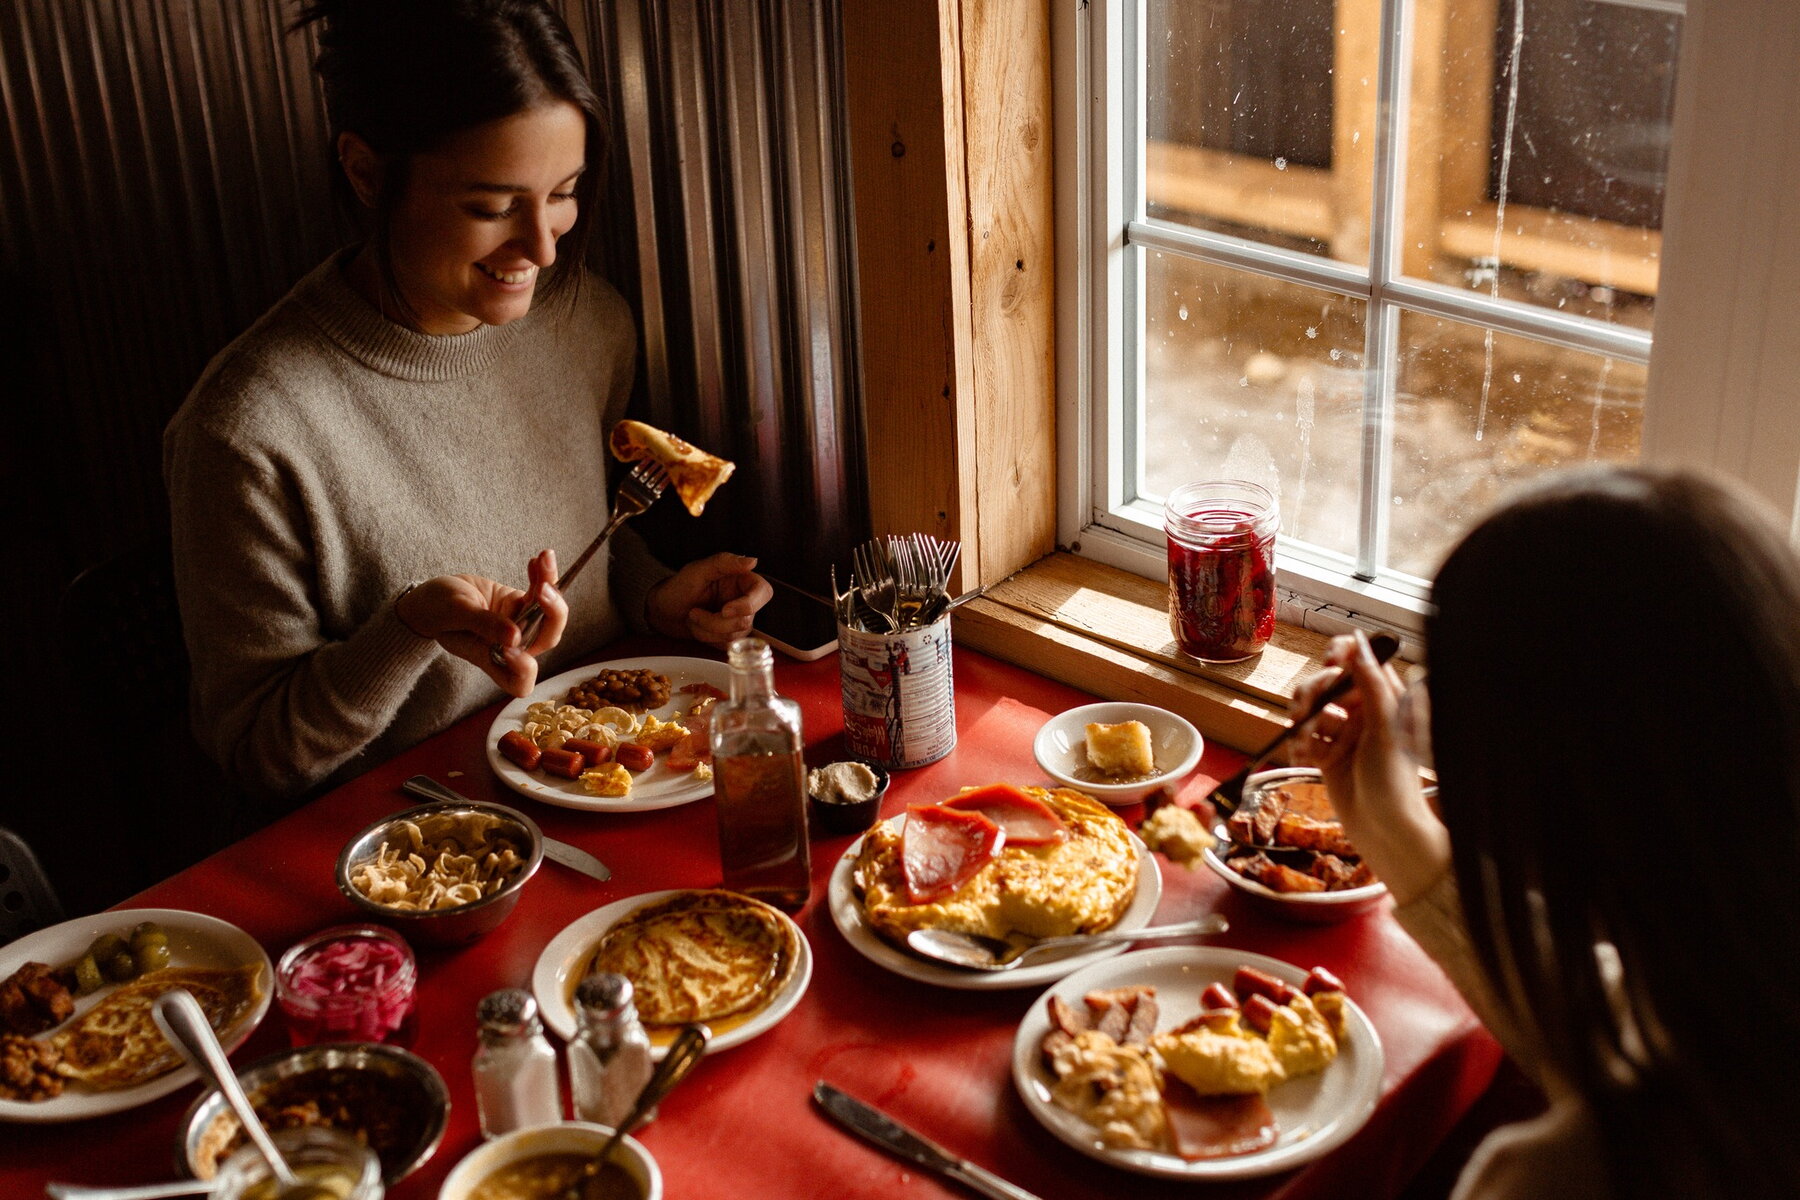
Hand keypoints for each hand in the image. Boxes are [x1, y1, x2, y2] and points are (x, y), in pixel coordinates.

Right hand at [395, 549, 567, 696]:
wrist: (432, 595)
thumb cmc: (435, 610)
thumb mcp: (455, 613)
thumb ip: (483, 624)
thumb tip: (515, 637)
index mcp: (491, 660)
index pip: (519, 682)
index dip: (524, 669)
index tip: (514, 643)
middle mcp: (511, 647)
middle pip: (546, 639)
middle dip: (552, 614)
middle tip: (543, 589)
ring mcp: (519, 625)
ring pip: (548, 612)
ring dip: (551, 585)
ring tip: (544, 559)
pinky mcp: (521, 604)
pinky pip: (540, 592)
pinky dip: (542, 575)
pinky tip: (538, 559)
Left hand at [646, 552, 772, 647]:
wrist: (663, 612)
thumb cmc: (677, 588)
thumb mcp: (697, 570)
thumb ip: (724, 562)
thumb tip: (752, 561)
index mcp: (740, 579)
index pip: (763, 592)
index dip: (748, 605)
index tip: (725, 610)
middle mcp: (743, 599)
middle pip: (746, 619)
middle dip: (715, 622)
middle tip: (695, 612)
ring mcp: (739, 619)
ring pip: (735, 635)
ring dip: (707, 630)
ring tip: (693, 617)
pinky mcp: (730, 635)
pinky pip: (727, 645)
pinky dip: (707, 639)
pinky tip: (697, 628)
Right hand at [1291, 630, 1449, 904]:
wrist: (1384, 830)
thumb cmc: (1395, 780)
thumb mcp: (1385, 726)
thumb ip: (1371, 682)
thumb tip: (1358, 642)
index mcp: (1383, 699)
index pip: (1357, 662)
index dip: (1339, 657)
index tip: (1329, 664)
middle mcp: (1362, 712)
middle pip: (1325, 683)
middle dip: (1312, 694)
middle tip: (1307, 711)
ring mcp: (1343, 733)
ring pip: (1309, 708)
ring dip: (1302, 721)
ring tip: (1306, 740)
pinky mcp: (1326, 754)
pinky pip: (1304, 736)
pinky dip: (1299, 743)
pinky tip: (1304, 757)